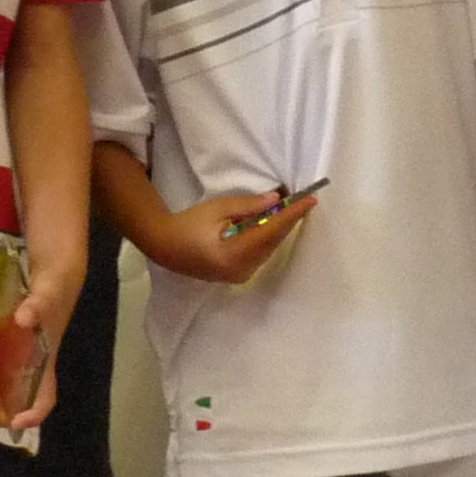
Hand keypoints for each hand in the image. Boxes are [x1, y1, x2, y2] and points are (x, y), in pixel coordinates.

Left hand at [0, 256, 82, 431]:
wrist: (52, 274)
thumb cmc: (53, 288)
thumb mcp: (48, 293)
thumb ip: (37, 306)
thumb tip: (23, 319)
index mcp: (46, 363)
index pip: (44, 399)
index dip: (32, 415)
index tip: (15, 421)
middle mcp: (32, 368)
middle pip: (17, 403)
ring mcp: (18, 361)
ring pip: (3, 392)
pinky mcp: (7, 351)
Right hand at [131, 188, 314, 286]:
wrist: (165, 247)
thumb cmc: (188, 224)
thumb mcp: (216, 208)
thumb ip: (246, 206)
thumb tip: (275, 201)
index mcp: (233, 254)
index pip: (269, 232)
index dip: (291, 215)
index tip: (309, 201)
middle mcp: (241, 269)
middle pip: (273, 242)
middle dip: (290, 221)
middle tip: (306, 201)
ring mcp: (240, 275)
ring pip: (269, 249)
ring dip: (281, 229)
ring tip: (295, 209)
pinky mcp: (239, 275)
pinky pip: (261, 254)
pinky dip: (270, 238)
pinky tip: (276, 224)